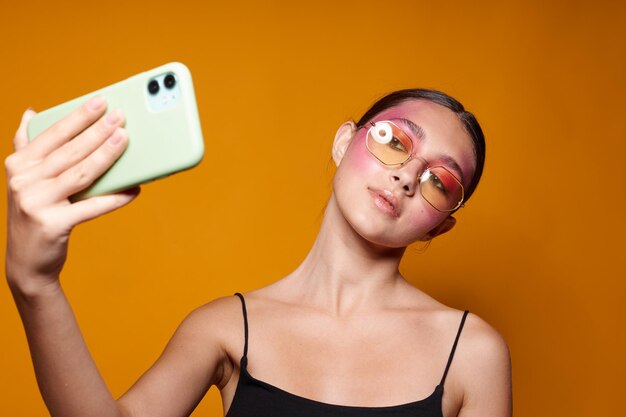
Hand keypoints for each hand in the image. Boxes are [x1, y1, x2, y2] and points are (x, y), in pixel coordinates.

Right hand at [5, 97, 138, 293]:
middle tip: (121, 117)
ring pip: (82, 174)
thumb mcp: (24, 178)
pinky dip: (115, 198)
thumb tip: (31, 112)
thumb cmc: (34, 212)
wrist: (26, 260)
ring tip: (125, 140)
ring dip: (107, 155)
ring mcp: (37, 203)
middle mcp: (24, 181)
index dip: (78, 116)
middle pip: (71, 151)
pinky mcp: (54, 224)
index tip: (101, 101)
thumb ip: (26, 147)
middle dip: (98, 131)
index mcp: (18, 164)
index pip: (53, 134)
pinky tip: (134, 189)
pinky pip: (92, 207)